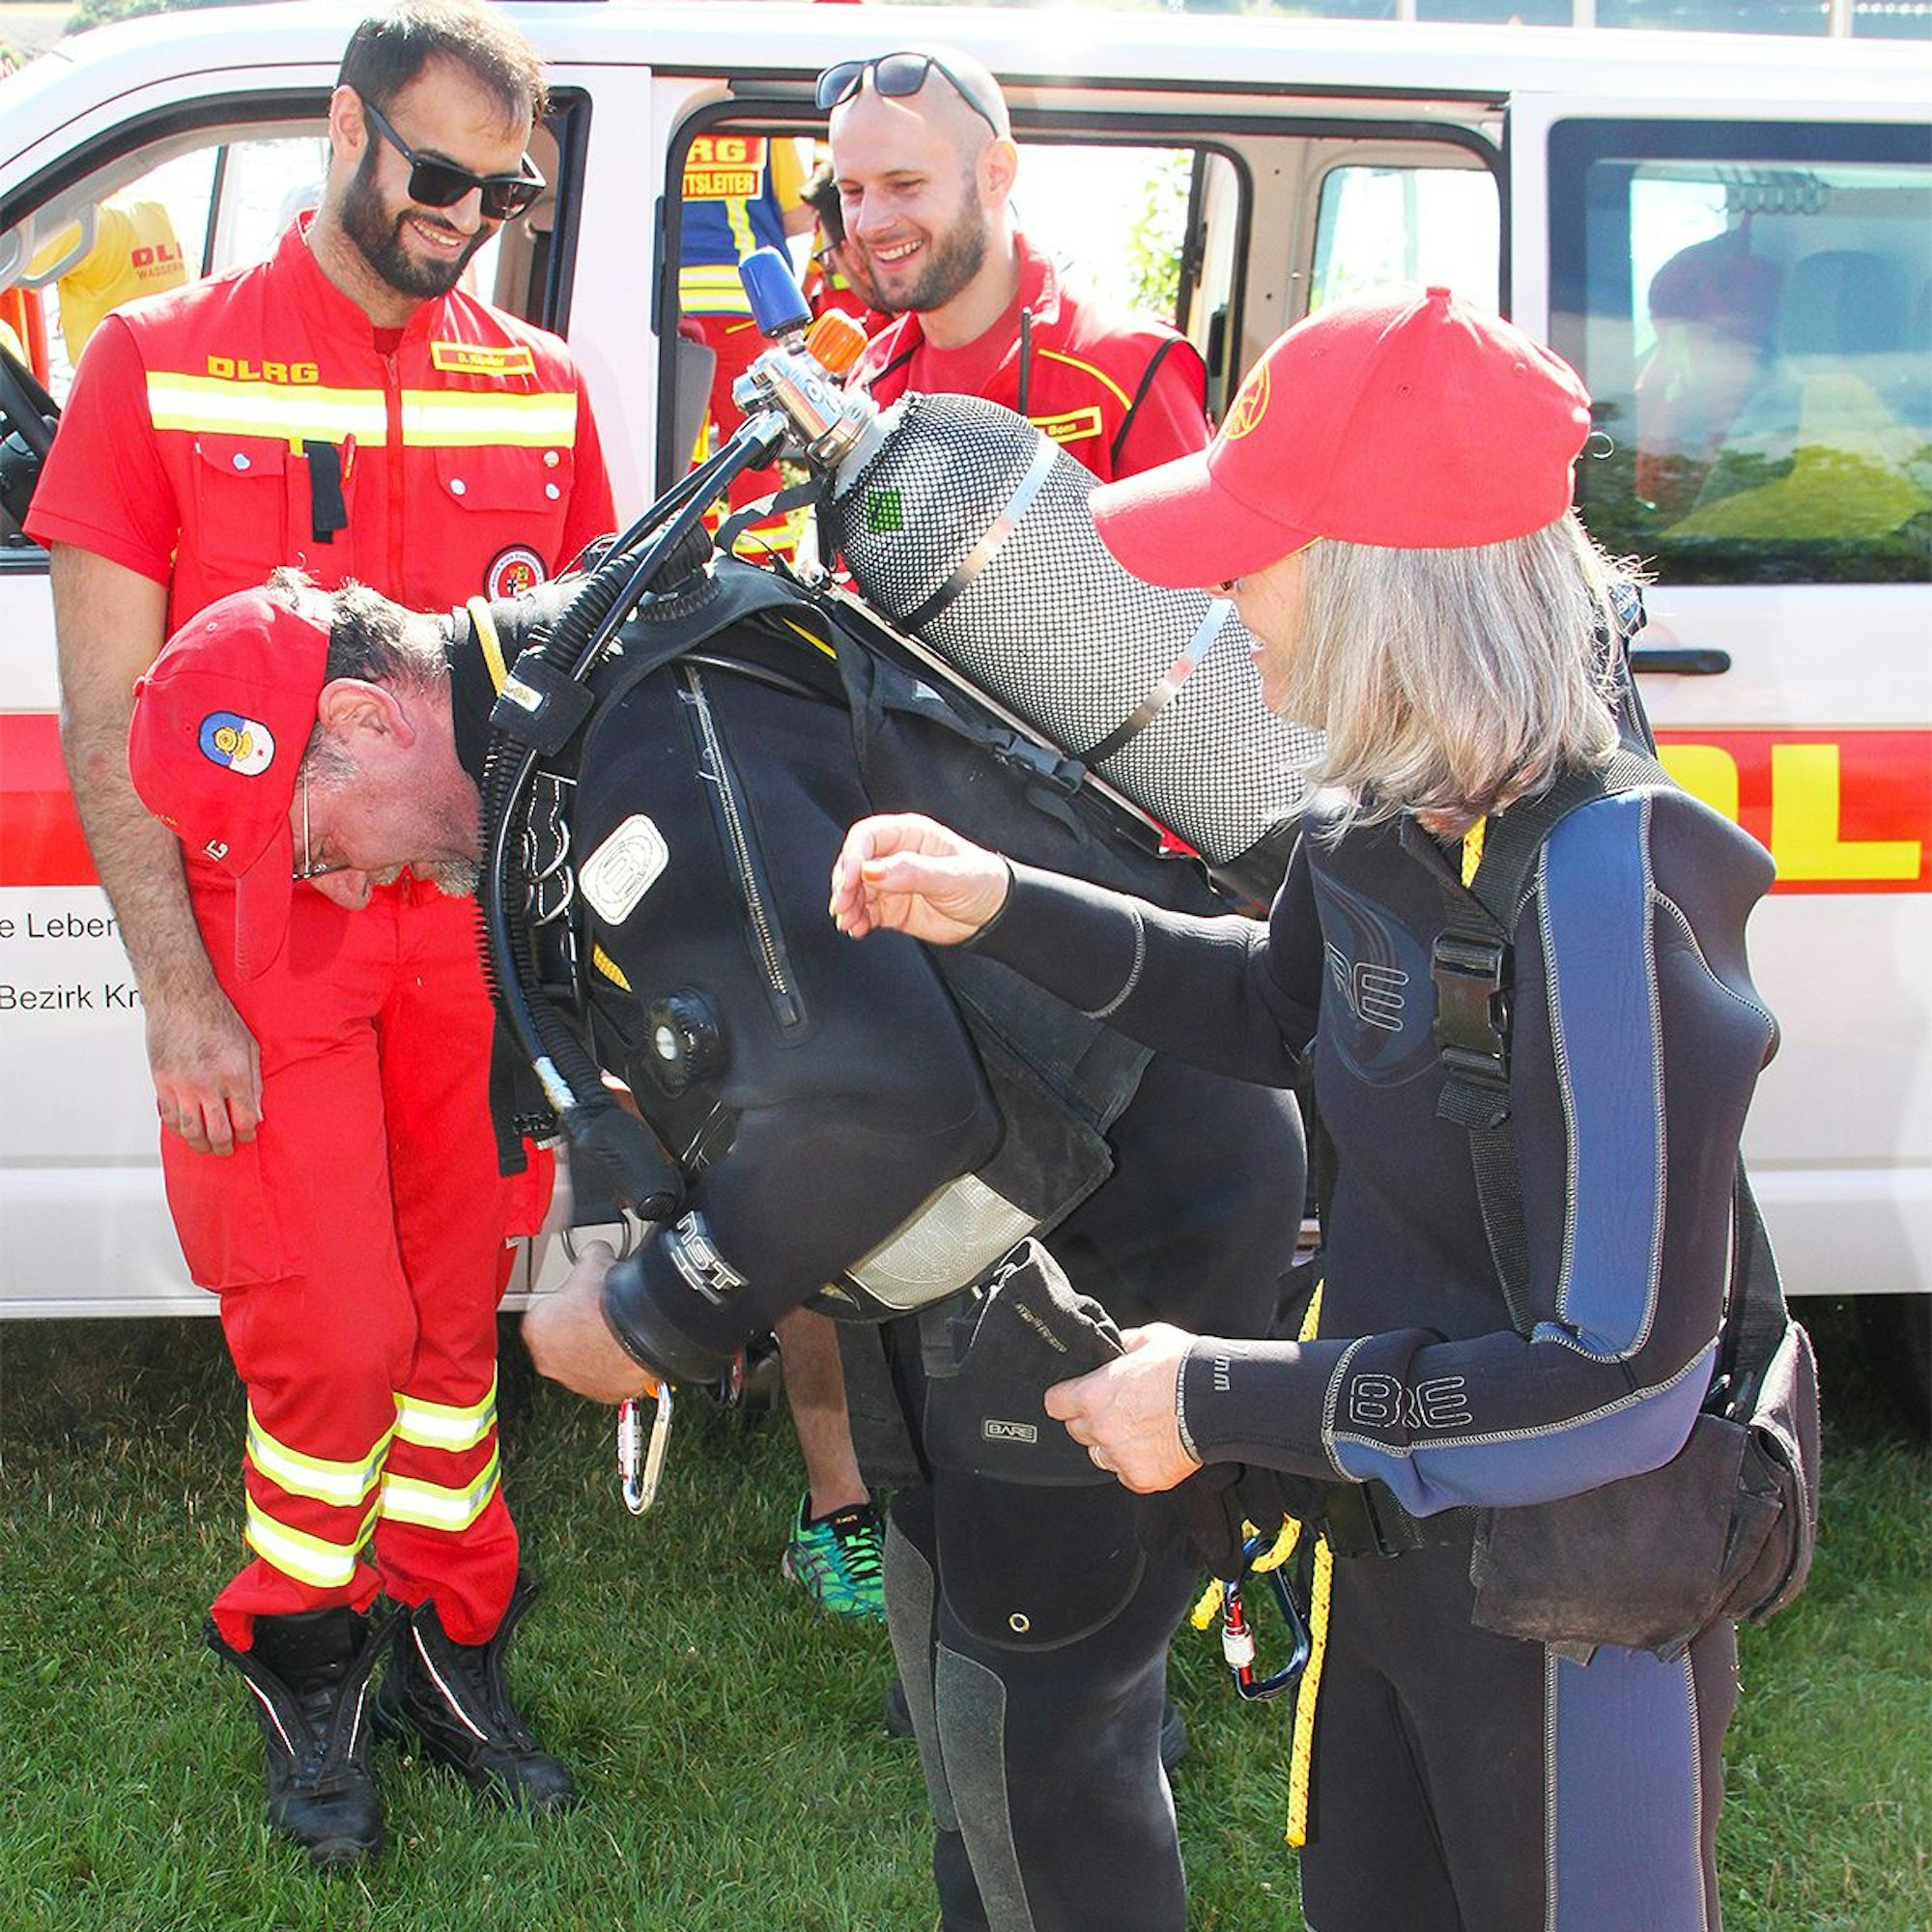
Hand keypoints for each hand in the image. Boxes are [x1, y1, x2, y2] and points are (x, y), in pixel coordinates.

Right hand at [147, 982, 261, 1155]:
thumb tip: (258, 1112)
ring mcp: (181, 1084)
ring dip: (200, 1143)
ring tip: (206, 1146)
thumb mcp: (250, 1046)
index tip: (248, 1135)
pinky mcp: (161, 1081)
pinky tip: (186, 1129)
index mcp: (234, 1074)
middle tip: (227, 1150)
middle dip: (225, 1146)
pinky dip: (177, 1128)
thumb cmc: (216, 1017)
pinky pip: (168, 1116)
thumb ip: (255, 1083)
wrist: (181, 997)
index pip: (245, 1119)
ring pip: (190, 1130)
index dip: (248, 1134)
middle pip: (217, 1132)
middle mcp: (207, 1083)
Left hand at [522, 1239, 656, 1402]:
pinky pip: (604, 1376)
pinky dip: (613, 1364)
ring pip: (580, 1360)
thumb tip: (597, 1251)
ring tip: (615, 1328)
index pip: (545, 1311)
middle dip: (576, 1327)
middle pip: (559, 1340)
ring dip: (594, 1348)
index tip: (582, 1295)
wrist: (637, 1334)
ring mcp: (574, 1379)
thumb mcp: (594, 1260)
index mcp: (535, 1327)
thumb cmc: (609, 1304)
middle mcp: (548, 1359)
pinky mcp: (601, 1392)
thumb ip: (588, 1256)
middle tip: (598, 1311)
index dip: (566, 1300)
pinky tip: (626, 1345)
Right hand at [829, 813, 1009, 945]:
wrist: (996, 915)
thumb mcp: (951, 875)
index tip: (851, 879)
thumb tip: (874, 870)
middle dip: (845, 884)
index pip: (868, 836)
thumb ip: (913, 871)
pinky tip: (857, 929)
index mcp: (910, 834)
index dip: (854, 856)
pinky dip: (856, 921)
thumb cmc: (983, 883)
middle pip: (855, 863)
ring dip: (847, 905)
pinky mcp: (891, 907)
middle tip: (843, 904)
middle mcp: (896, 855)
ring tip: (850, 922)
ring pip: (856, 890)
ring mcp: (892, 882)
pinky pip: (865, 912)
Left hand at [1044, 1323, 1201, 1493]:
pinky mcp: (1142, 1478)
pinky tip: (1154, 1448)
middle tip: (1119, 1410)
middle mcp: (1100, 1429)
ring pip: (1100, 1455)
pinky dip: (1136, 1465)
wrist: (1217, 1401)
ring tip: (1140, 1430)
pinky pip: (1127, 1475)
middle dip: (1092, 1421)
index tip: (1076, 1397)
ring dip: (1112, 1445)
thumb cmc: (1183, 1367)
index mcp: (1092, 1395)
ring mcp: (1120, 1456)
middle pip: (1077, 1431)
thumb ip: (1122, 1345)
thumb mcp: (1147, 1338)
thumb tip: (1116, 1347)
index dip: (1066, 1399)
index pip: (1055, 1404)